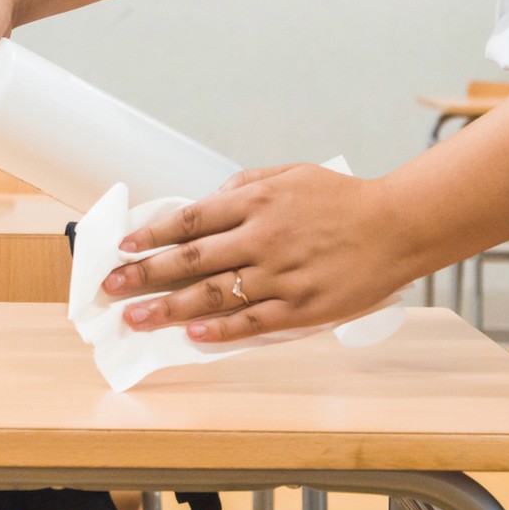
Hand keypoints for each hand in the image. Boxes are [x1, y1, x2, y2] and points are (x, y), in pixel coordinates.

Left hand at [101, 163, 407, 341]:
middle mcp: (263, 237)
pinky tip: (193, 335)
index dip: (152, 235)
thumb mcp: (289, 174)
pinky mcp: (303, 306)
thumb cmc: (340, 198)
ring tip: (137, 318)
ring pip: (215, 294)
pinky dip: (221, 330)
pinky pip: (253, 321)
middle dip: (146, 274)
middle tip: (111, 288)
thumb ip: (244, 186)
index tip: (124, 247)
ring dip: (170, 308)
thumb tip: (204, 202)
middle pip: (192, 259)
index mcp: (257, 201)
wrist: (397, 225)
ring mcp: (282, 275)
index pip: (191, 220)